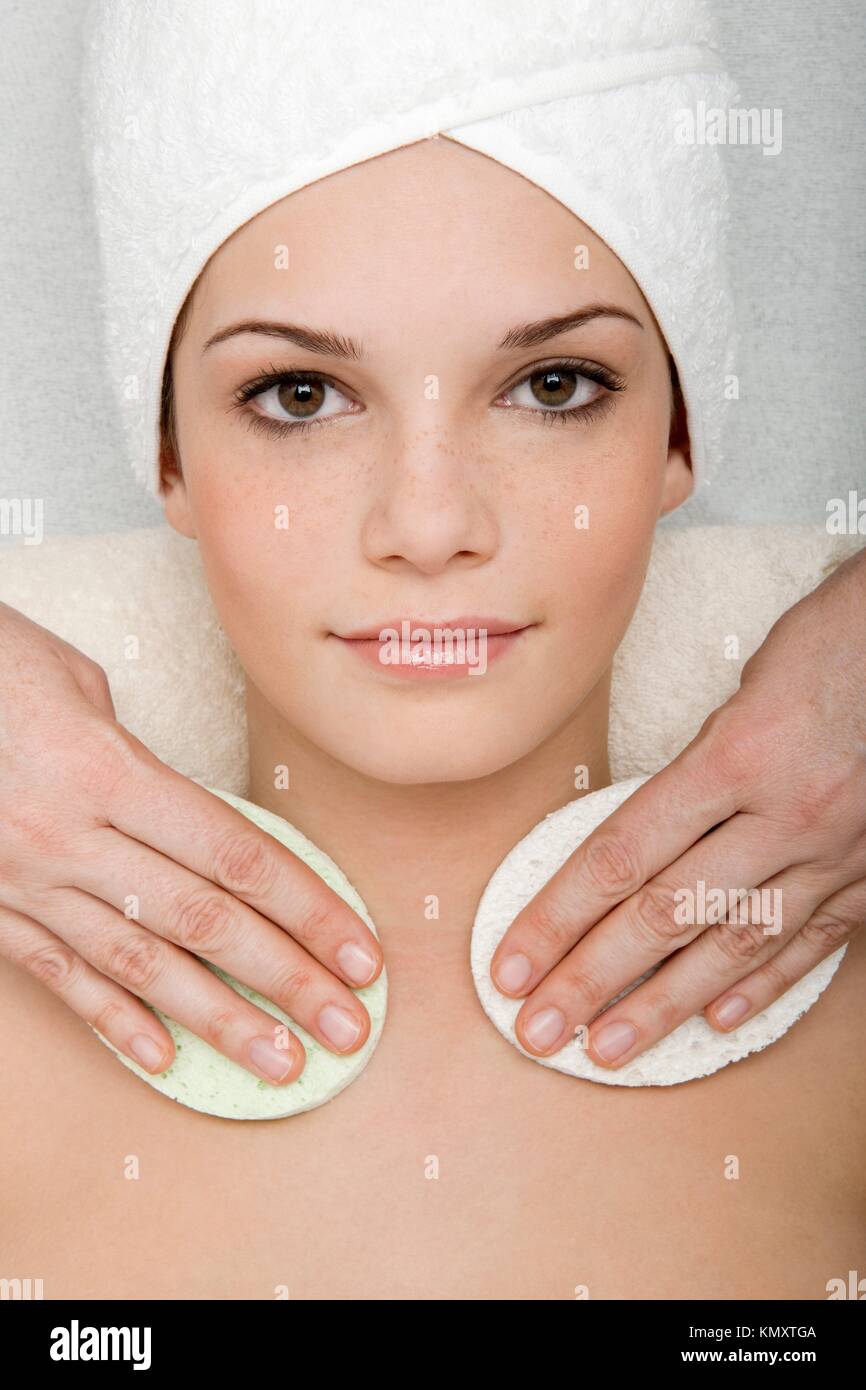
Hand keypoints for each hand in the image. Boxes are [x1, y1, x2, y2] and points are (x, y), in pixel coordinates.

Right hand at [0, 601, 382, 1084]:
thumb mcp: (80, 684)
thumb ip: (146, 762)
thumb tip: (197, 817)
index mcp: (106, 770)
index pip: (235, 856)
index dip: (308, 910)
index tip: (360, 953)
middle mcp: (68, 836)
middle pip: (201, 921)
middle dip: (284, 980)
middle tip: (346, 1027)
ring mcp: (24, 881)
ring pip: (136, 964)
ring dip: (216, 1020)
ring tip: (278, 1061)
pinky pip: (58, 974)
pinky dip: (112, 1019)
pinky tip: (162, 1057)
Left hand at [490, 546, 865, 1068]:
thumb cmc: (832, 642)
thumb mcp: (744, 687)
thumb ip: (695, 764)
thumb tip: (643, 829)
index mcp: (736, 758)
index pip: (623, 855)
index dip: (558, 917)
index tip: (512, 963)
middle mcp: (784, 815)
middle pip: (667, 913)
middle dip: (592, 979)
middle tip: (538, 1029)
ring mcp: (833, 851)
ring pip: (735, 943)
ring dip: (664, 1004)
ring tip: (610, 1049)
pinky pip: (812, 940)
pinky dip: (762, 984)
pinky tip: (717, 1018)